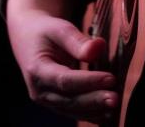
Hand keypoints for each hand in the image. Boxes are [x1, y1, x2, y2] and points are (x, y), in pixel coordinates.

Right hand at [6, 0, 116, 121]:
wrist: (29, 39)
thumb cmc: (46, 32)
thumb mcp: (59, 29)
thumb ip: (78, 40)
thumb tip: (98, 48)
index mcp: (37, 70)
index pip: (65, 80)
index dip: (88, 81)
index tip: (110, 78)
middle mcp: (39, 90)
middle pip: (69, 100)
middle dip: (93, 101)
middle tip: (115, 99)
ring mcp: (46, 100)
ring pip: (71, 109)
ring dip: (94, 111)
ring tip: (115, 107)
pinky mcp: (55, 102)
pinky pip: (72, 111)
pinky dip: (90, 114)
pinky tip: (107, 115)